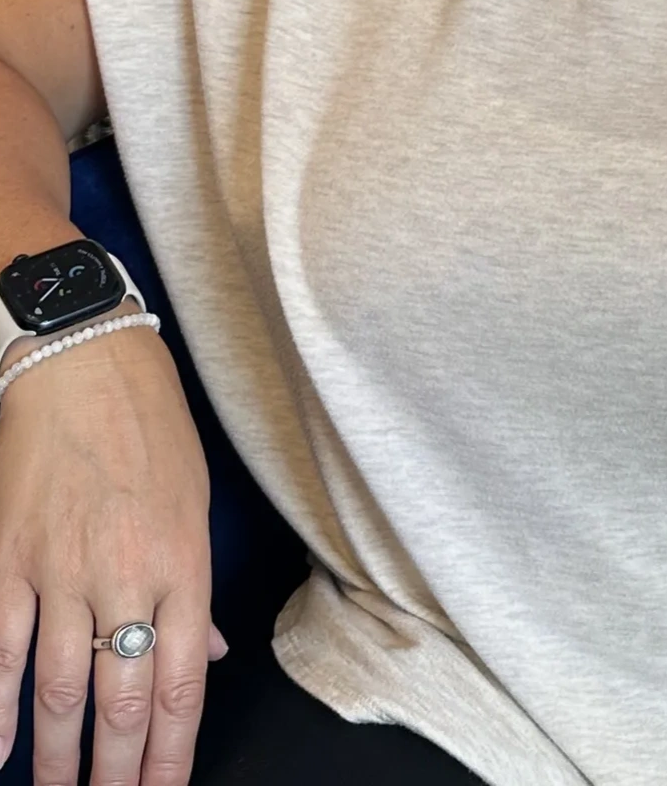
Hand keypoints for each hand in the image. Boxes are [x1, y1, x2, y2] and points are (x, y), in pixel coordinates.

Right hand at [0, 314, 227, 782]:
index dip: (171, 755)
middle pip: (121, 701)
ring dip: (57, 757)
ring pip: (57, 689)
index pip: (181, 686)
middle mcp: (124, 576)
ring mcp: (60, 571)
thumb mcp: (196, 500)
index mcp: (182, 563)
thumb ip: (195, 588)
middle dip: (117, 772)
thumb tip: (207, 657)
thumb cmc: (150, 425)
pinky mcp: (8, 557)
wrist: (85, 362)